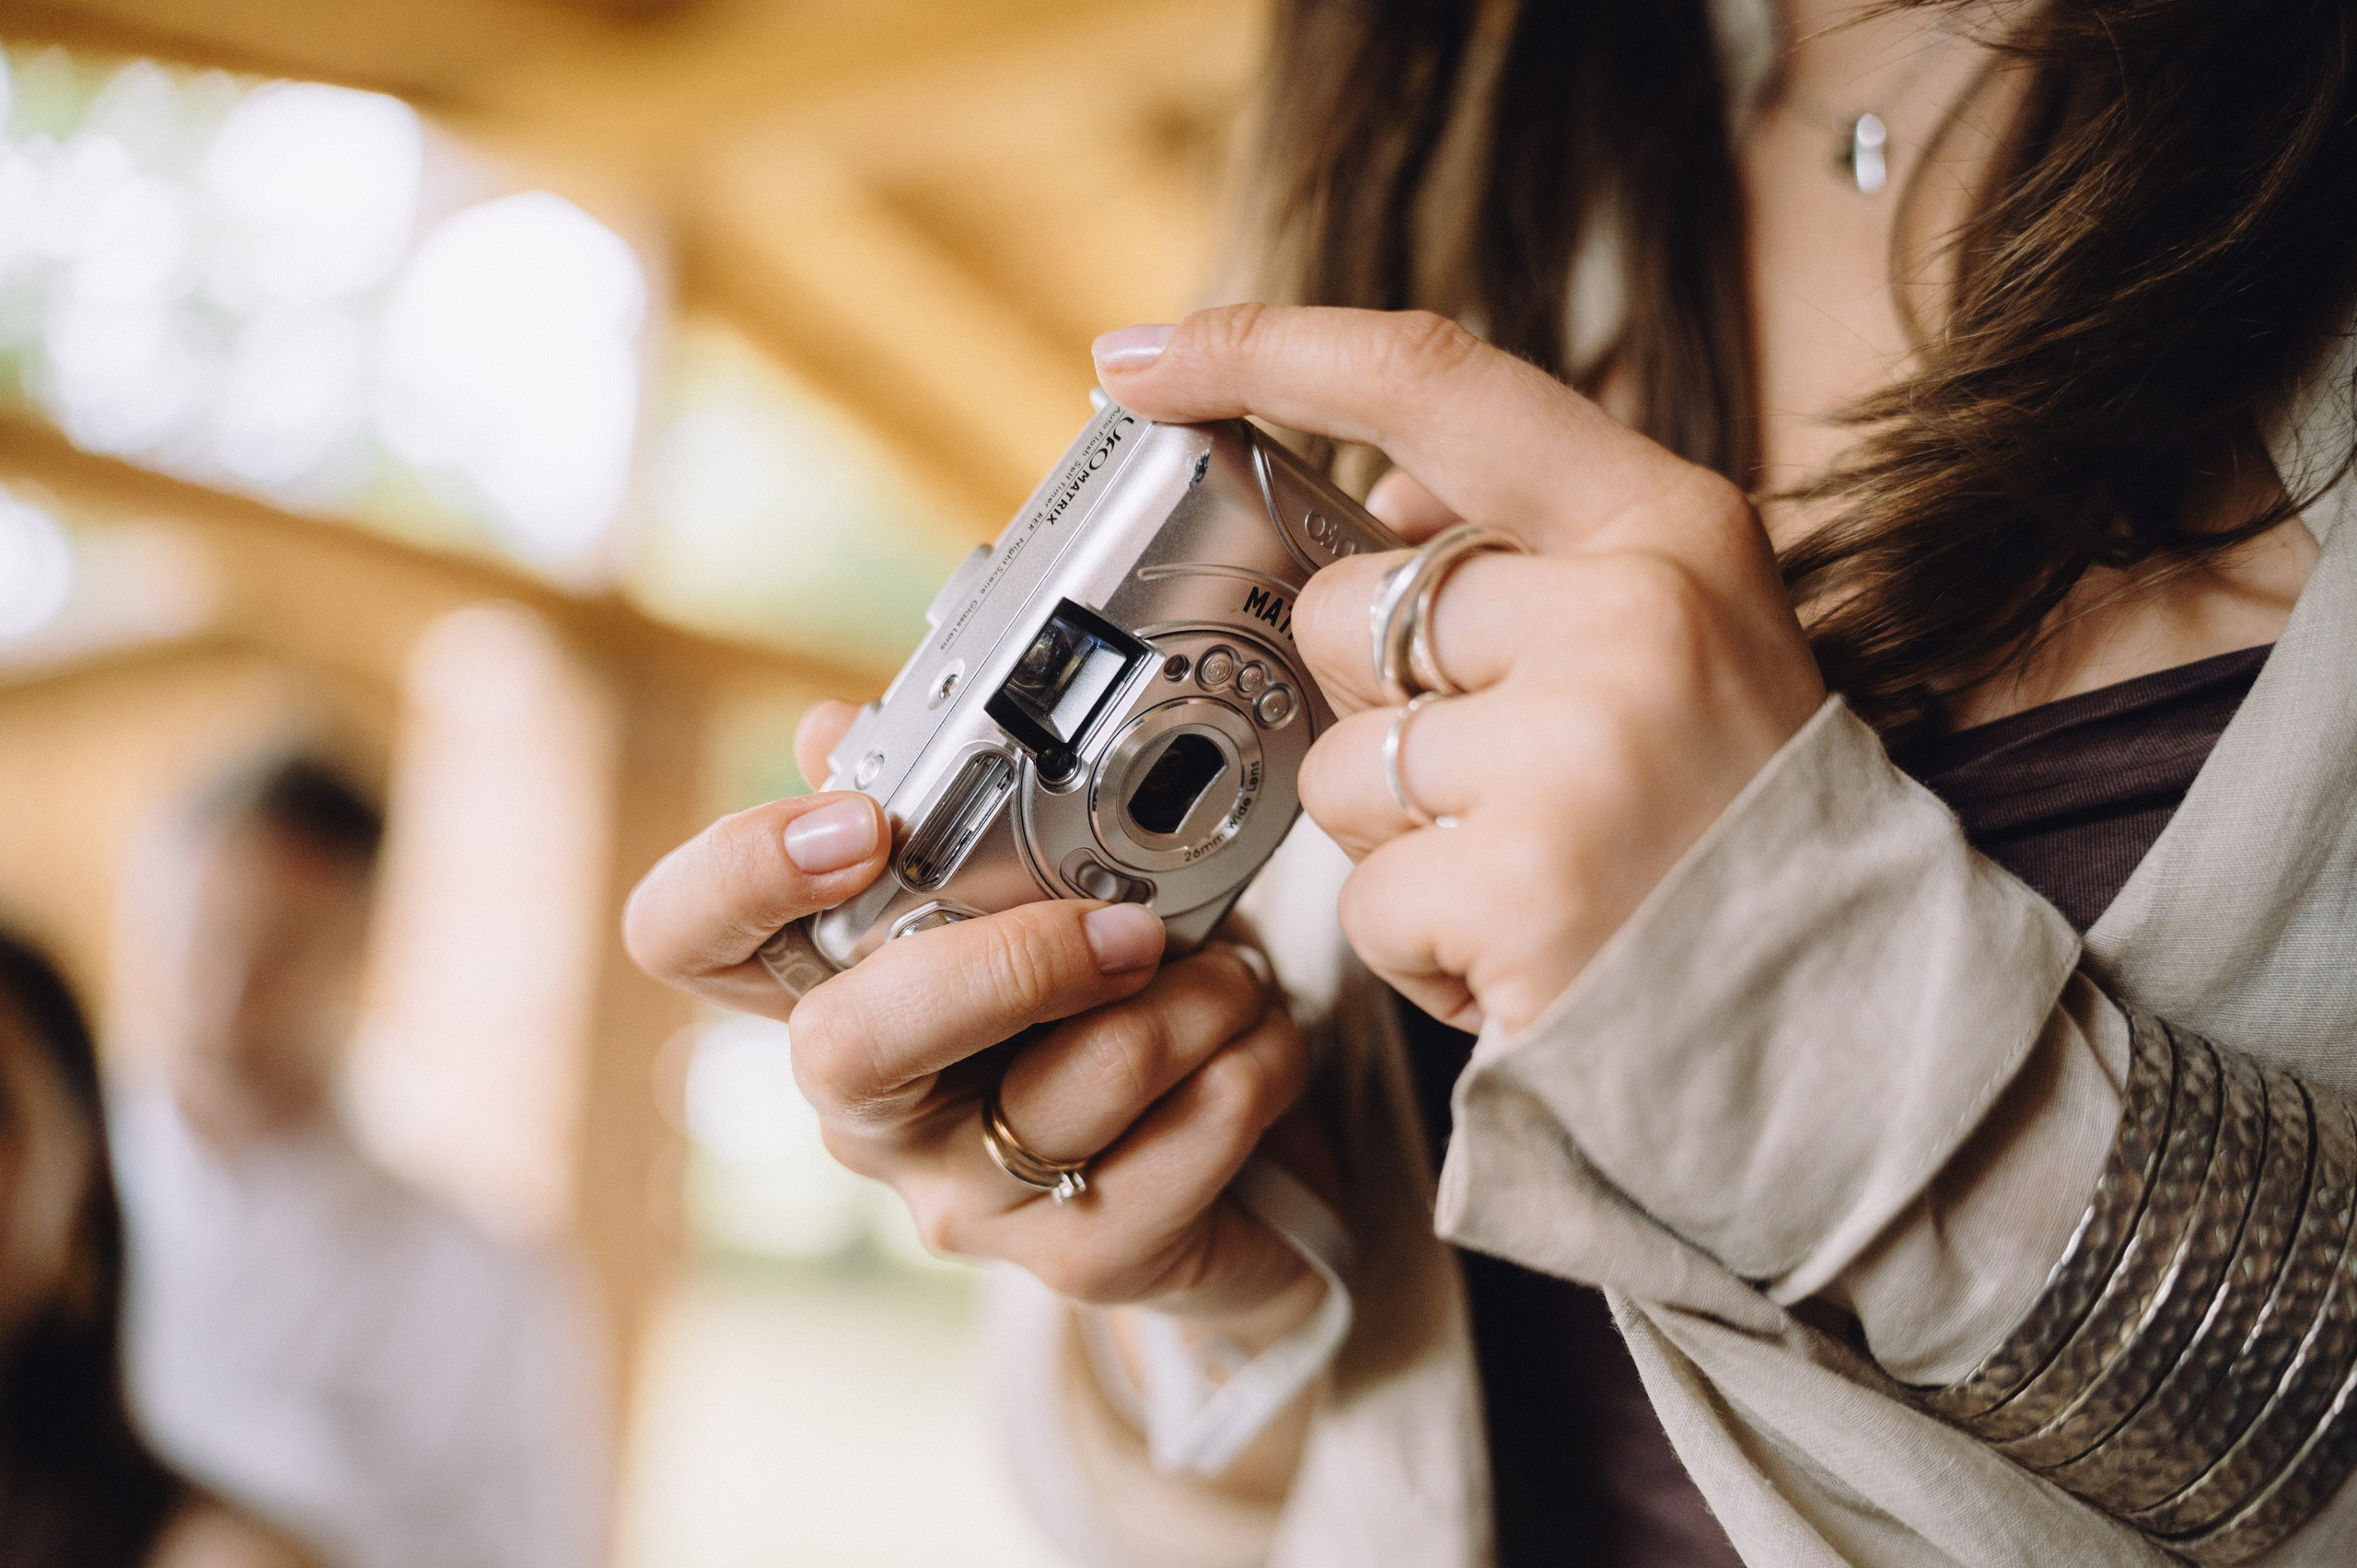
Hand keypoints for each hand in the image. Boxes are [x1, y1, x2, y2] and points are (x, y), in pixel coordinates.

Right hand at [623, 704, 1321, 1322]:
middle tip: (1130, 928)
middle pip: (844, 1046)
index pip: (685, 936)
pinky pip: (1174, 1154)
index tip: (862, 822)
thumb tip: (826, 726)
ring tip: (1238, 974)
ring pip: (1062, 1091)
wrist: (1246, 1168)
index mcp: (833, 987)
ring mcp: (964, 1198)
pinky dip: (1248, 1069)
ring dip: (1187, 1007)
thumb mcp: (1039, 885)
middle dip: (1003, 966)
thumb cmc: (1114, 1001)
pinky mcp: (1081, 1260)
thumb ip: (945, 804)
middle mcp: (870, 1107)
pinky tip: (1264, 1039)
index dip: (737, 875)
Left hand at [1093, 307, 1826, 1033]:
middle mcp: (1630, 615)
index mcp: (1667, 529)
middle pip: (1345, 612)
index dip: (1263, 350)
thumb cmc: (1739, 830)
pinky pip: (1363, 900)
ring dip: (1403, 844)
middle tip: (1505, 783)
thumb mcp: (1679, 642)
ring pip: (1340, 767)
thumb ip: (1530, 560)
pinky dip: (1419, 948)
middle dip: (1377, 712)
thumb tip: (1370, 508)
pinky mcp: (1521, 886)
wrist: (1851, 1025)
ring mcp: (1579, 749)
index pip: (1432, 381)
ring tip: (1533, 877)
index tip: (1140, 356)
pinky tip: (1522, 954)